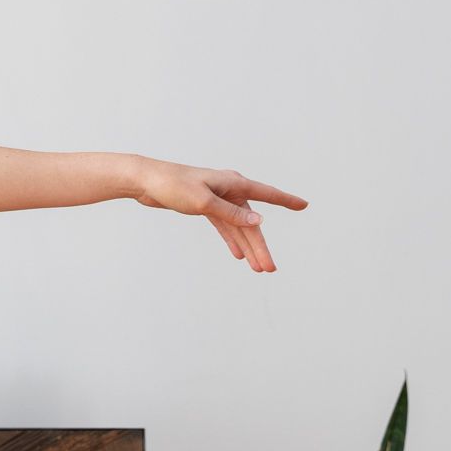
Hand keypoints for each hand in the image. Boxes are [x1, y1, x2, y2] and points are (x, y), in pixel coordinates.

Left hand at [132, 159, 304, 272]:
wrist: (145, 181)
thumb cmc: (172, 186)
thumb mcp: (203, 202)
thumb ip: (231, 214)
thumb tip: (259, 221)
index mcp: (233, 183)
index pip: (267, 194)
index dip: (287, 200)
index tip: (305, 205)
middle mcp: (229, 189)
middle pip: (251, 221)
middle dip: (260, 246)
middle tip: (269, 268)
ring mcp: (218, 198)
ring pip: (238, 226)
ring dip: (247, 247)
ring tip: (256, 268)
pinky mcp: (205, 206)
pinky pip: (224, 226)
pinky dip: (231, 240)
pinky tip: (237, 255)